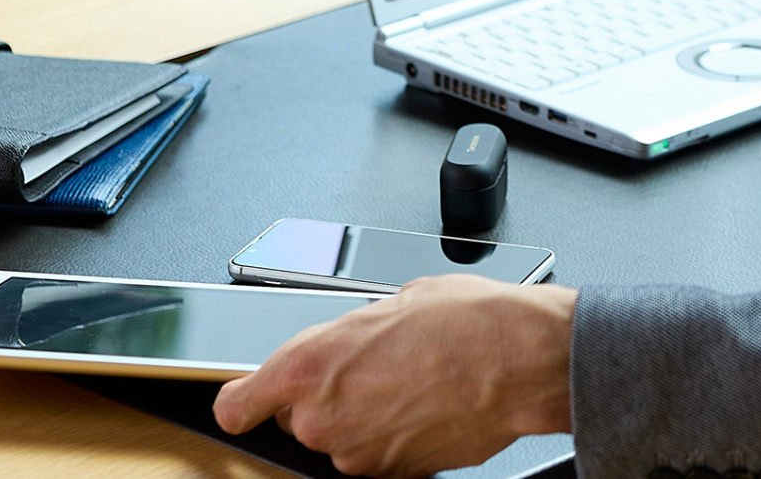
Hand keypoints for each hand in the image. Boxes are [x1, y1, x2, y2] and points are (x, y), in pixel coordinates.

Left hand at [213, 276, 576, 477]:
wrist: (522, 362)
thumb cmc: (469, 321)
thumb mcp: (396, 299)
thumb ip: (353, 331)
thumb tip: (352, 342)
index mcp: (310, 365)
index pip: (238, 404)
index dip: (245, 398)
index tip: (249, 395)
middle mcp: (323, 418)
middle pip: (299, 416)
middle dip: (328, 392)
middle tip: (373, 364)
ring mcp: (357, 454)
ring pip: (340, 436)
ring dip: (364, 413)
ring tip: (411, 379)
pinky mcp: (393, 476)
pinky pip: (376, 453)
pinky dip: (394, 434)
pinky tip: (426, 402)